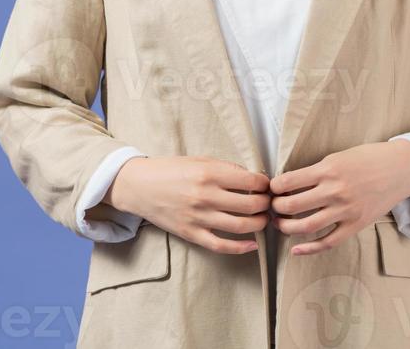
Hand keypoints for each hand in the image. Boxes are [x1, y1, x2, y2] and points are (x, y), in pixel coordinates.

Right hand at [103, 155, 271, 254]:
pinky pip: (221, 245)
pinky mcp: (191, 234)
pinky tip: (253, 244)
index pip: (250, 181)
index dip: (264, 184)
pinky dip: (241, 248)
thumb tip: (252, 178)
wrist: (140, 186)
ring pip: (241, 226)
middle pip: (250, 204)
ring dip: (259, 223)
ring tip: (263, 219)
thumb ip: (225, 168)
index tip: (267, 185)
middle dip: (266, 203)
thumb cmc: (171, 170)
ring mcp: (199, 217)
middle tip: (269, 202)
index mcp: (209, 173)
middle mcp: (205, 196)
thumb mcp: (200, 160)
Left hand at [269, 140, 409, 255]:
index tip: (270, 188)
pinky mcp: (355, 225)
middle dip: (276, 208)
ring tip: (280, 224)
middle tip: (272, 207)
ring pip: (306, 226)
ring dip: (287, 228)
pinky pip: (328, 242)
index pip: (289, 181)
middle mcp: (334, 191)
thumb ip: (317, 170)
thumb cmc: (368, 158)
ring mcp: (345, 211)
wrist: (399, 169)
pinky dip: (309, 249)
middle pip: (292, 205)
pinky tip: (296, 250)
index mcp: (327, 169)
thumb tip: (291, 182)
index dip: (274, 187)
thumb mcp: (338, 156)